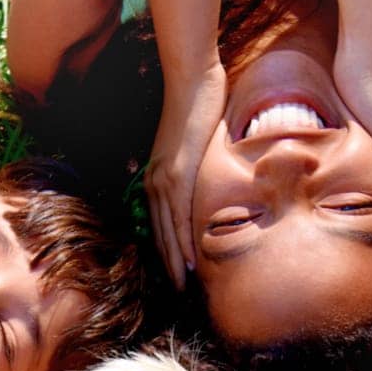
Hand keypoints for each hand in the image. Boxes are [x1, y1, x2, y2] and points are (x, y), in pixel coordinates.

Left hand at [144, 58, 227, 288]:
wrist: (192, 78)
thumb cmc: (199, 105)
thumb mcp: (196, 145)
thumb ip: (200, 167)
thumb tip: (216, 182)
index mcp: (157, 178)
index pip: (161, 224)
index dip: (167, 252)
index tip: (177, 275)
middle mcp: (155, 182)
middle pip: (159, 234)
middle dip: (168, 265)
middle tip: (180, 292)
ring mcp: (163, 178)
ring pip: (167, 231)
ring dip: (175, 261)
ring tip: (185, 286)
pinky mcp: (175, 173)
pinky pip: (178, 215)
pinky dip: (182, 240)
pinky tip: (189, 260)